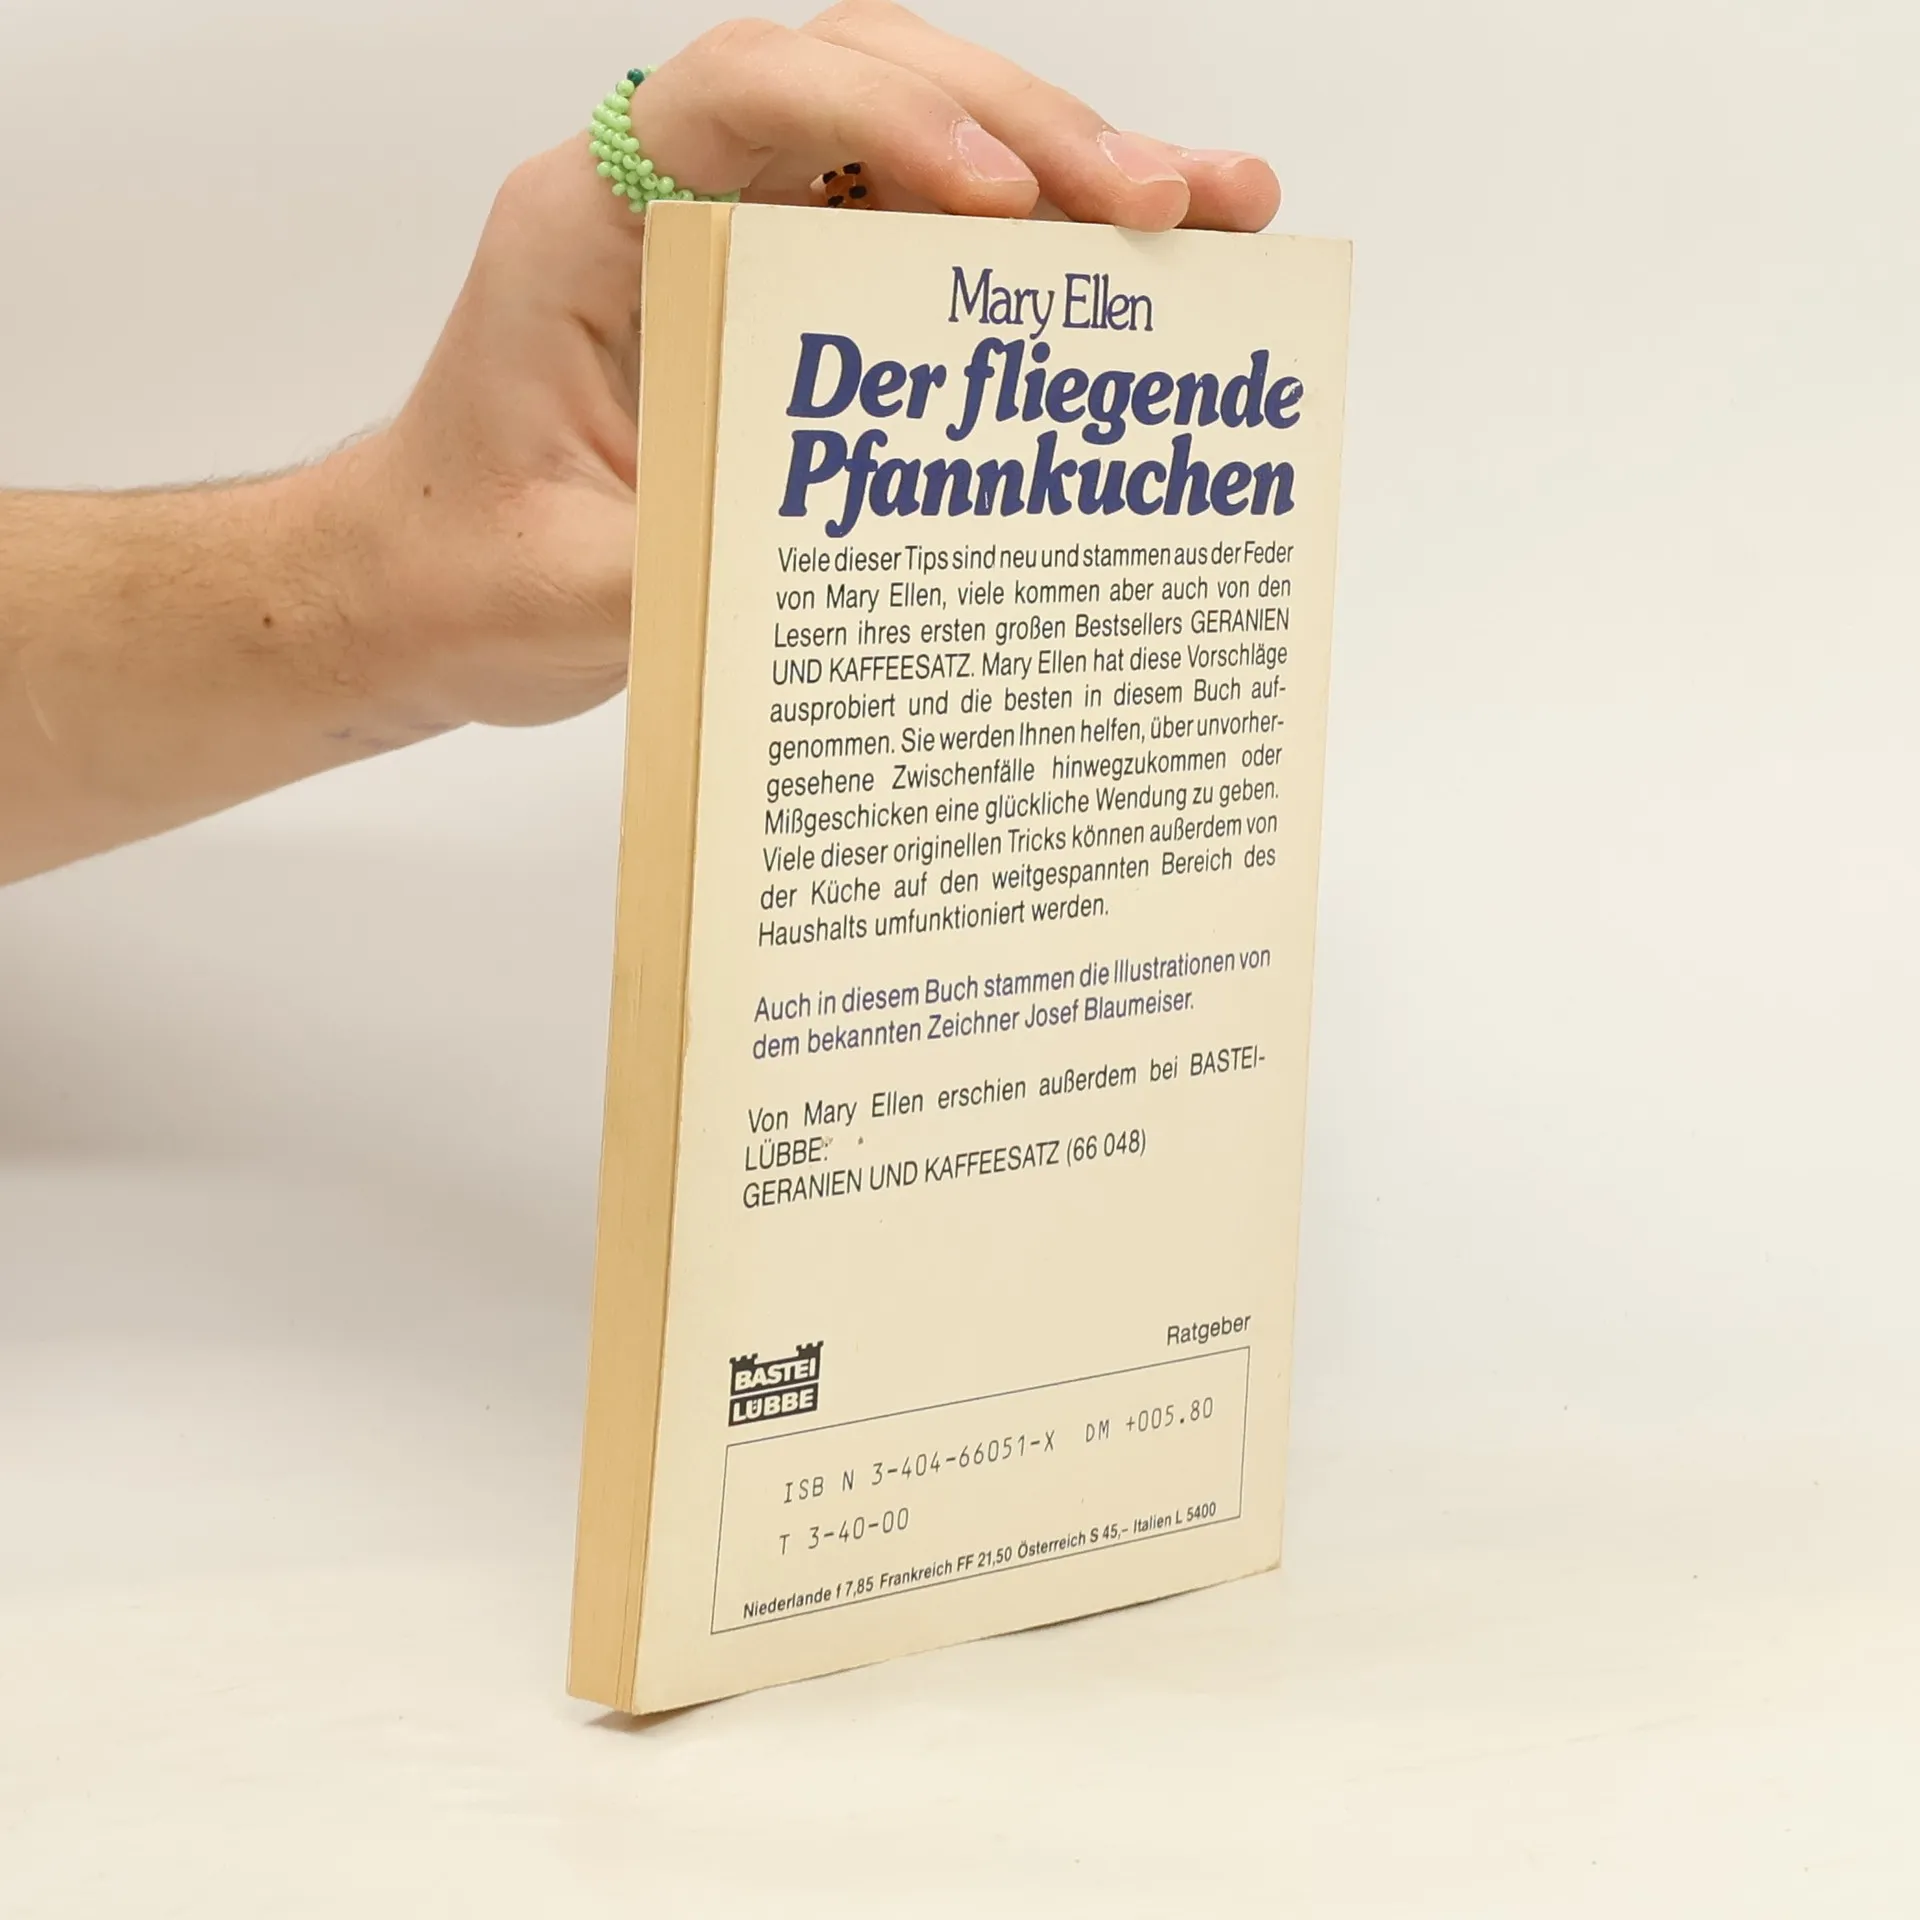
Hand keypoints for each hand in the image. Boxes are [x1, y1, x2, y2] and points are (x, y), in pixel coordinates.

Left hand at [347, 2, 1280, 731]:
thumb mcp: (568, 592)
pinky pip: (931, 244)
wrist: (432, 588)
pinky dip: (1041, 256)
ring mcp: (752, 241)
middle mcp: (680, 199)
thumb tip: (874, 571)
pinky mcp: (802, 303)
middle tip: (1163, 204)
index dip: (884, 115)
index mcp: (589, 223)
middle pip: (871, 89)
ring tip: (1213, 216)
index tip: (1000, 200)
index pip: (741, 95)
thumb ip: (701, 565)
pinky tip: (1148, 275)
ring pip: (927, 148)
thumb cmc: (468, 568)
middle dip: (1029, 132)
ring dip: (1071, 175)